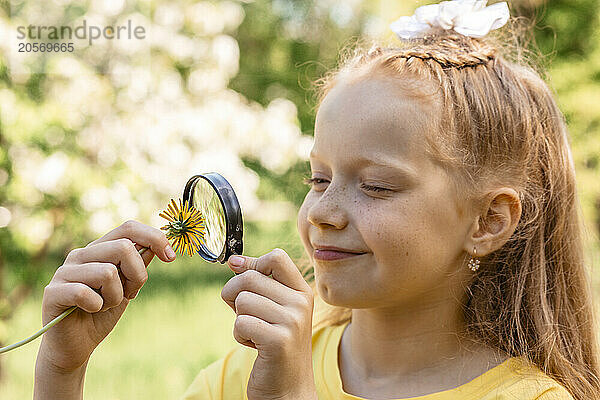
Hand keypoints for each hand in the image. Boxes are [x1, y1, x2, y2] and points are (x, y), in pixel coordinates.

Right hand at [37, 220, 175, 372]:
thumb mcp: (128, 287)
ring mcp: (64, 271)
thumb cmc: (102, 314)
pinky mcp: (52, 291)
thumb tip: (156, 245)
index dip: (154, 238)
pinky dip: (97, 305)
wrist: (75, 347)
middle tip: (128, 294)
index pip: (129, 228)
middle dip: (136, 275)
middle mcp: (81, 254)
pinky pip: (85, 292)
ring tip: (104, 305)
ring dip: (115, 296)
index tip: (171, 258)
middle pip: (124, 247)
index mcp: (99, 249)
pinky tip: (90, 310)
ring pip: (108, 272)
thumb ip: (138, 265)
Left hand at [221, 249, 317, 399]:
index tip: (244, 280)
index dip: (253, 264)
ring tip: (256, 333)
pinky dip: (240, 335)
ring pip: (242, 300)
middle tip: (246, 315)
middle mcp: (301, 303)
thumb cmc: (275, 345)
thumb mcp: (273, 309)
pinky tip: (255, 346)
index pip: (276, 257)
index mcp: (302, 291)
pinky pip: (240, 323)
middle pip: (249, 277)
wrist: (288, 390)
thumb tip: (234, 261)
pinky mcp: (278, 340)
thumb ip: (259, 283)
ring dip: (239, 319)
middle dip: (234, 295)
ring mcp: (292, 321)